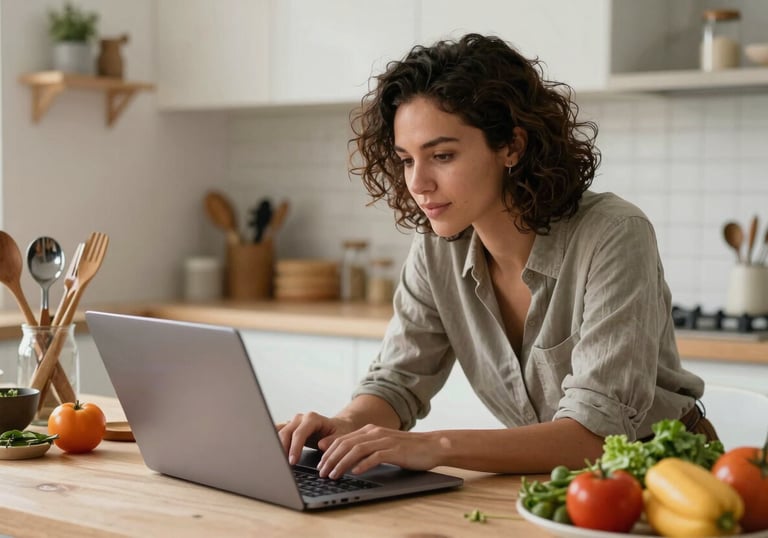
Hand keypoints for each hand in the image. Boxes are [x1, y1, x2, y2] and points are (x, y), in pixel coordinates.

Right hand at [277, 411, 355, 464]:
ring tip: (277, 462)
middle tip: (283, 466)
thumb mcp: (341, 436)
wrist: (337, 426)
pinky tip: (272, 454)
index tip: (292, 461)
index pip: (299, 433)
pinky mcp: (289, 428)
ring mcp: (293, 422)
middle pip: (286, 432)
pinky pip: (277, 433)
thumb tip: (321, 445)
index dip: (295, 447)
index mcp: (313, 418)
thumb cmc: (339, 431)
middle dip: (283, 449)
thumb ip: (332, 441)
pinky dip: (273, 443)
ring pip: (279, 432)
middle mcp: (300, 418)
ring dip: (276, 447)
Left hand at [317, 424, 444, 478]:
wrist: (431, 446)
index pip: (343, 439)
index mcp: (370, 430)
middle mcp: (375, 433)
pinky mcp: (395, 451)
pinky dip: (363, 464)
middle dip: (331, 459)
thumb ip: (366, 448)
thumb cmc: (407, 449)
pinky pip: (375, 457)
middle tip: (322, 473)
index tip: (320, 465)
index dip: (329, 452)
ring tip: (334, 475)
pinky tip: (356, 473)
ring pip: (357, 450)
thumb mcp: (383, 445)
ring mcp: (385, 441)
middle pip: (346, 444)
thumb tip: (347, 460)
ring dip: (342, 463)